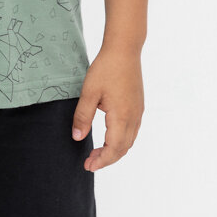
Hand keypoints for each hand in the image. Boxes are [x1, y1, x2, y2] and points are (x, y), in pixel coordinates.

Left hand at [71, 46, 144, 170]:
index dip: (101, 161)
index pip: (113, 148)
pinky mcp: (138, 106)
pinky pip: (132, 131)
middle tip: (89, 163)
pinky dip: (121, 141)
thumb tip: (77, 138)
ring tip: (97, 153)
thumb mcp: (88, 93)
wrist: (124, 50)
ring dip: (114, 151)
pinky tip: (109, 138)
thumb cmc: (106, 68)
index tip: (88, 166)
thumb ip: (82, 117)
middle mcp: (134, 117)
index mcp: (121, 116)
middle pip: (123, 149)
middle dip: (107, 159)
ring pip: (129, 141)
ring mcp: (138, 112)